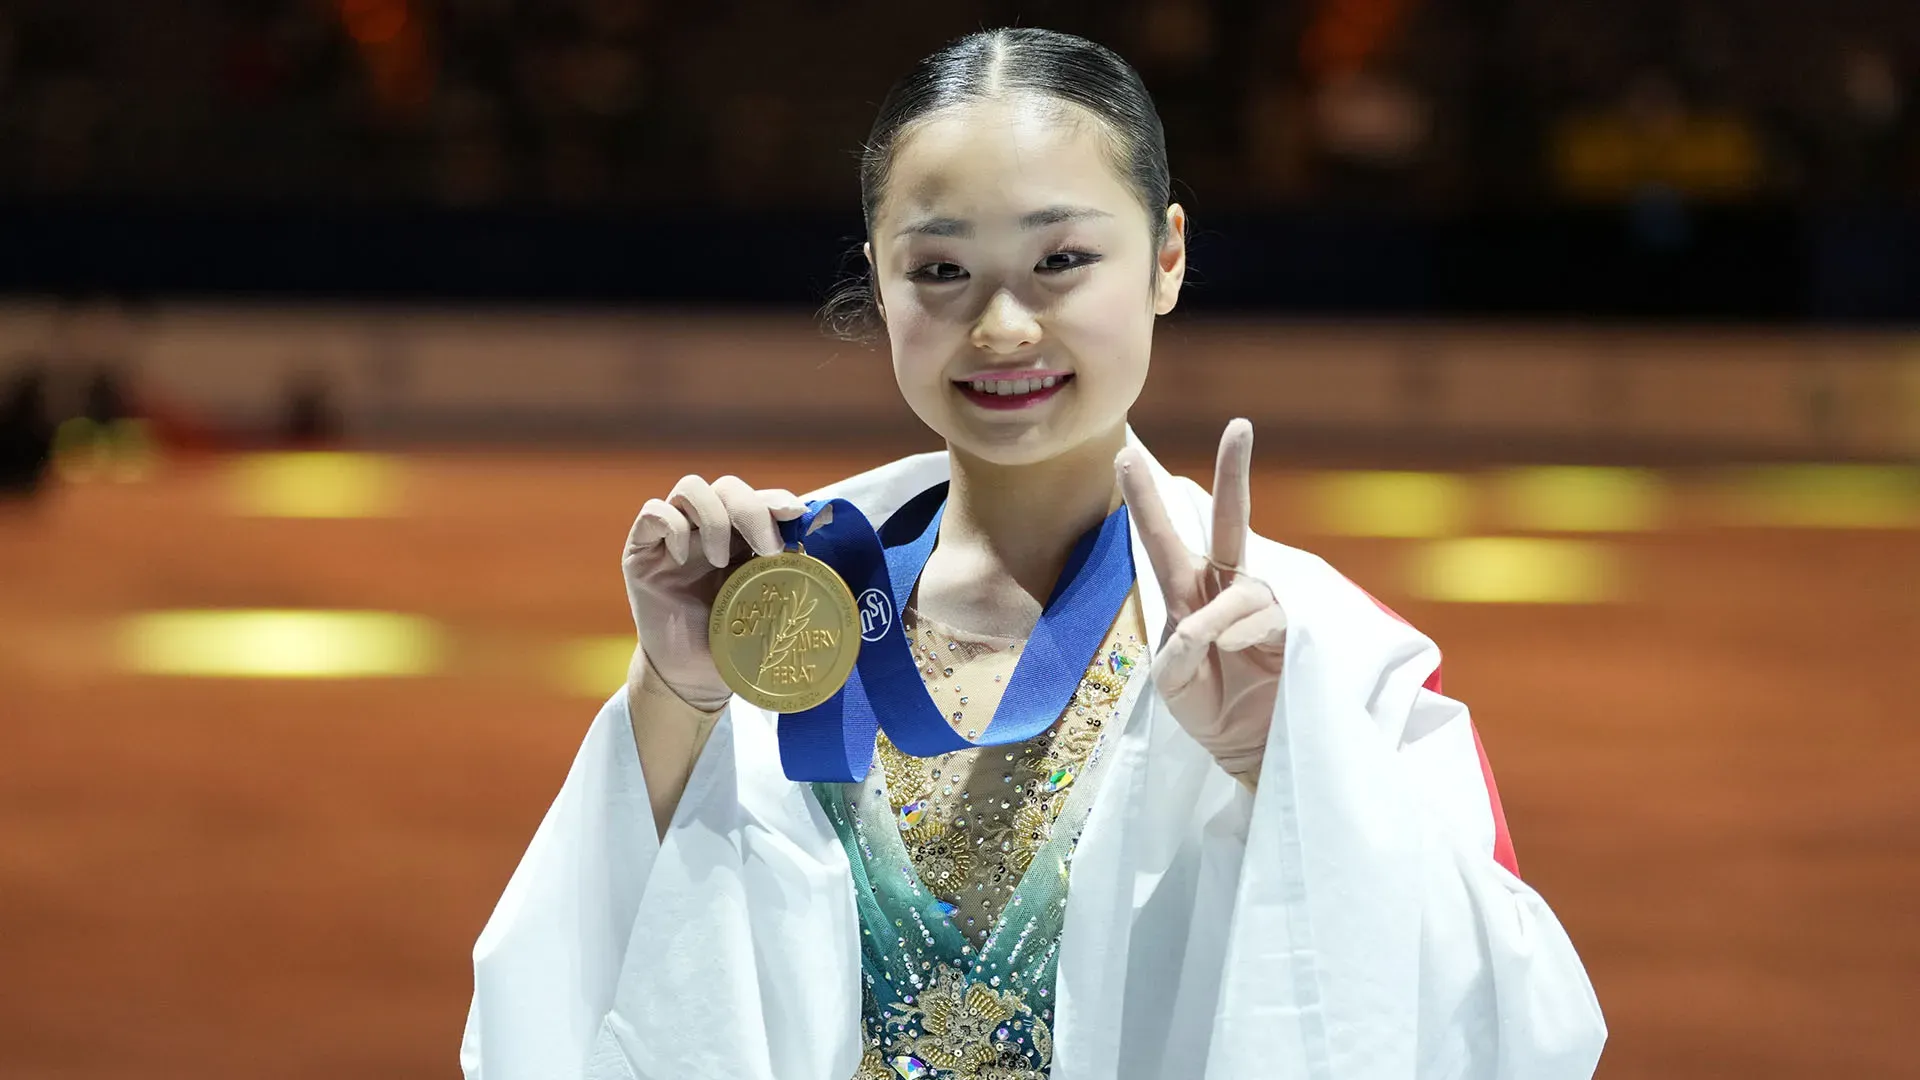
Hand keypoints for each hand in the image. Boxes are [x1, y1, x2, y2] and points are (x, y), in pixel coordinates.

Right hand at [624, 475, 808, 711]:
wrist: (694, 677)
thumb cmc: (735, 643)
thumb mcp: (769, 607)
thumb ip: (790, 576)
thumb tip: (829, 553)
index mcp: (742, 537)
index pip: (759, 499)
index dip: (777, 499)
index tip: (798, 514)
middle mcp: (708, 528)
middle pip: (728, 487)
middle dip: (752, 509)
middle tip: (768, 549)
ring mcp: (674, 536)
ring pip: (691, 488)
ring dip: (713, 518)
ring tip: (721, 560)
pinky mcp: (642, 549)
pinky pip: (653, 512)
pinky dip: (672, 526)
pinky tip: (683, 558)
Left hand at [1116, 418, 1285, 778]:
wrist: (1247, 750)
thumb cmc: (1206, 711)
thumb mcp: (1172, 686)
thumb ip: (1177, 654)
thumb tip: (1205, 625)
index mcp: (1187, 594)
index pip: (1164, 539)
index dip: (1147, 499)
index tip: (1125, 454)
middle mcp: (1224, 589)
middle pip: (1230, 521)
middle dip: (1235, 473)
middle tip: (1240, 426)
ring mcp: (1258, 606)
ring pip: (1241, 590)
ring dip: (1221, 617)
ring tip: (1213, 649)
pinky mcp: (1289, 629)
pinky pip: (1263, 616)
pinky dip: (1240, 632)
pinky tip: (1233, 651)